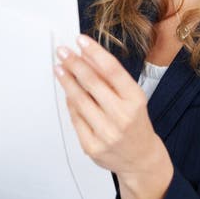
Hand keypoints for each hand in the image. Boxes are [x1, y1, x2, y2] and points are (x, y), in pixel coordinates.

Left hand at [55, 35, 160, 174]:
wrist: (140, 158)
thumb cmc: (135, 122)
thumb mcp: (132, 97)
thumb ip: (111, 78)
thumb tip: (86, 55)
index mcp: (135, 100)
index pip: (112, 70)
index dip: (95, 52)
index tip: (81, 40)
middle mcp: (122, 116)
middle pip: (92, 83)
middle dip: (74, 64)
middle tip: (62, 51)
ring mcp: (106, 133)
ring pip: (80, 100)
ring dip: (67, 81)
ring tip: (59, 68)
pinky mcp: (92, 146)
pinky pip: (75, 118)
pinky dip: (70, 103)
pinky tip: (67, 92)